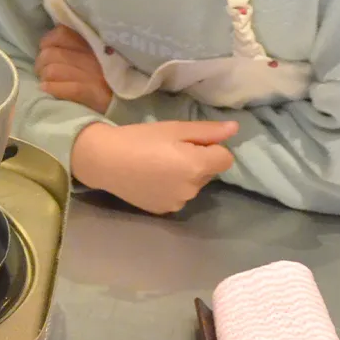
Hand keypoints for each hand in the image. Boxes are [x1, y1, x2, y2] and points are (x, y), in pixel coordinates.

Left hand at [35, 24, 112, 113]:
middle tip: (42, 70)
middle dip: (41, 63)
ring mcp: (94, 76)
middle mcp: (94, 57)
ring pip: (53, 70)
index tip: (46, 49)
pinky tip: (46, 90)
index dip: (48, 41)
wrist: (131, 104)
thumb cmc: (109, 79)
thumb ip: (78, 46)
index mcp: (94, 44)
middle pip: (51, 54)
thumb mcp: (98, 56)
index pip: (62, 33)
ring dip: (44, 77)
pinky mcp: (94, 94)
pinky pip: (64, 88)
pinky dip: (51, 88)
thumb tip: (49, 44)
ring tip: (45, 81)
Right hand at [71, 119, 239, 214]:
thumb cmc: (139, 138)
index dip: (210, 147)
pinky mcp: (164, 210)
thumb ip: (207, 131)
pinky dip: (171, 188)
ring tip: (157, 165)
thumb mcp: (174, 129)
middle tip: (168, 150)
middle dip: (197, 161)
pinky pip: (178, 196)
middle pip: (209, 172)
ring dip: (184, 176)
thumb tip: (235, 128)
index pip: (225, 158)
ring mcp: (179, 203)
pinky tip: (151, 179)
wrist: (104, 160)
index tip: (187, 142)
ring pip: (193, 185)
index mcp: (198, 166)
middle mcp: (193, 189)